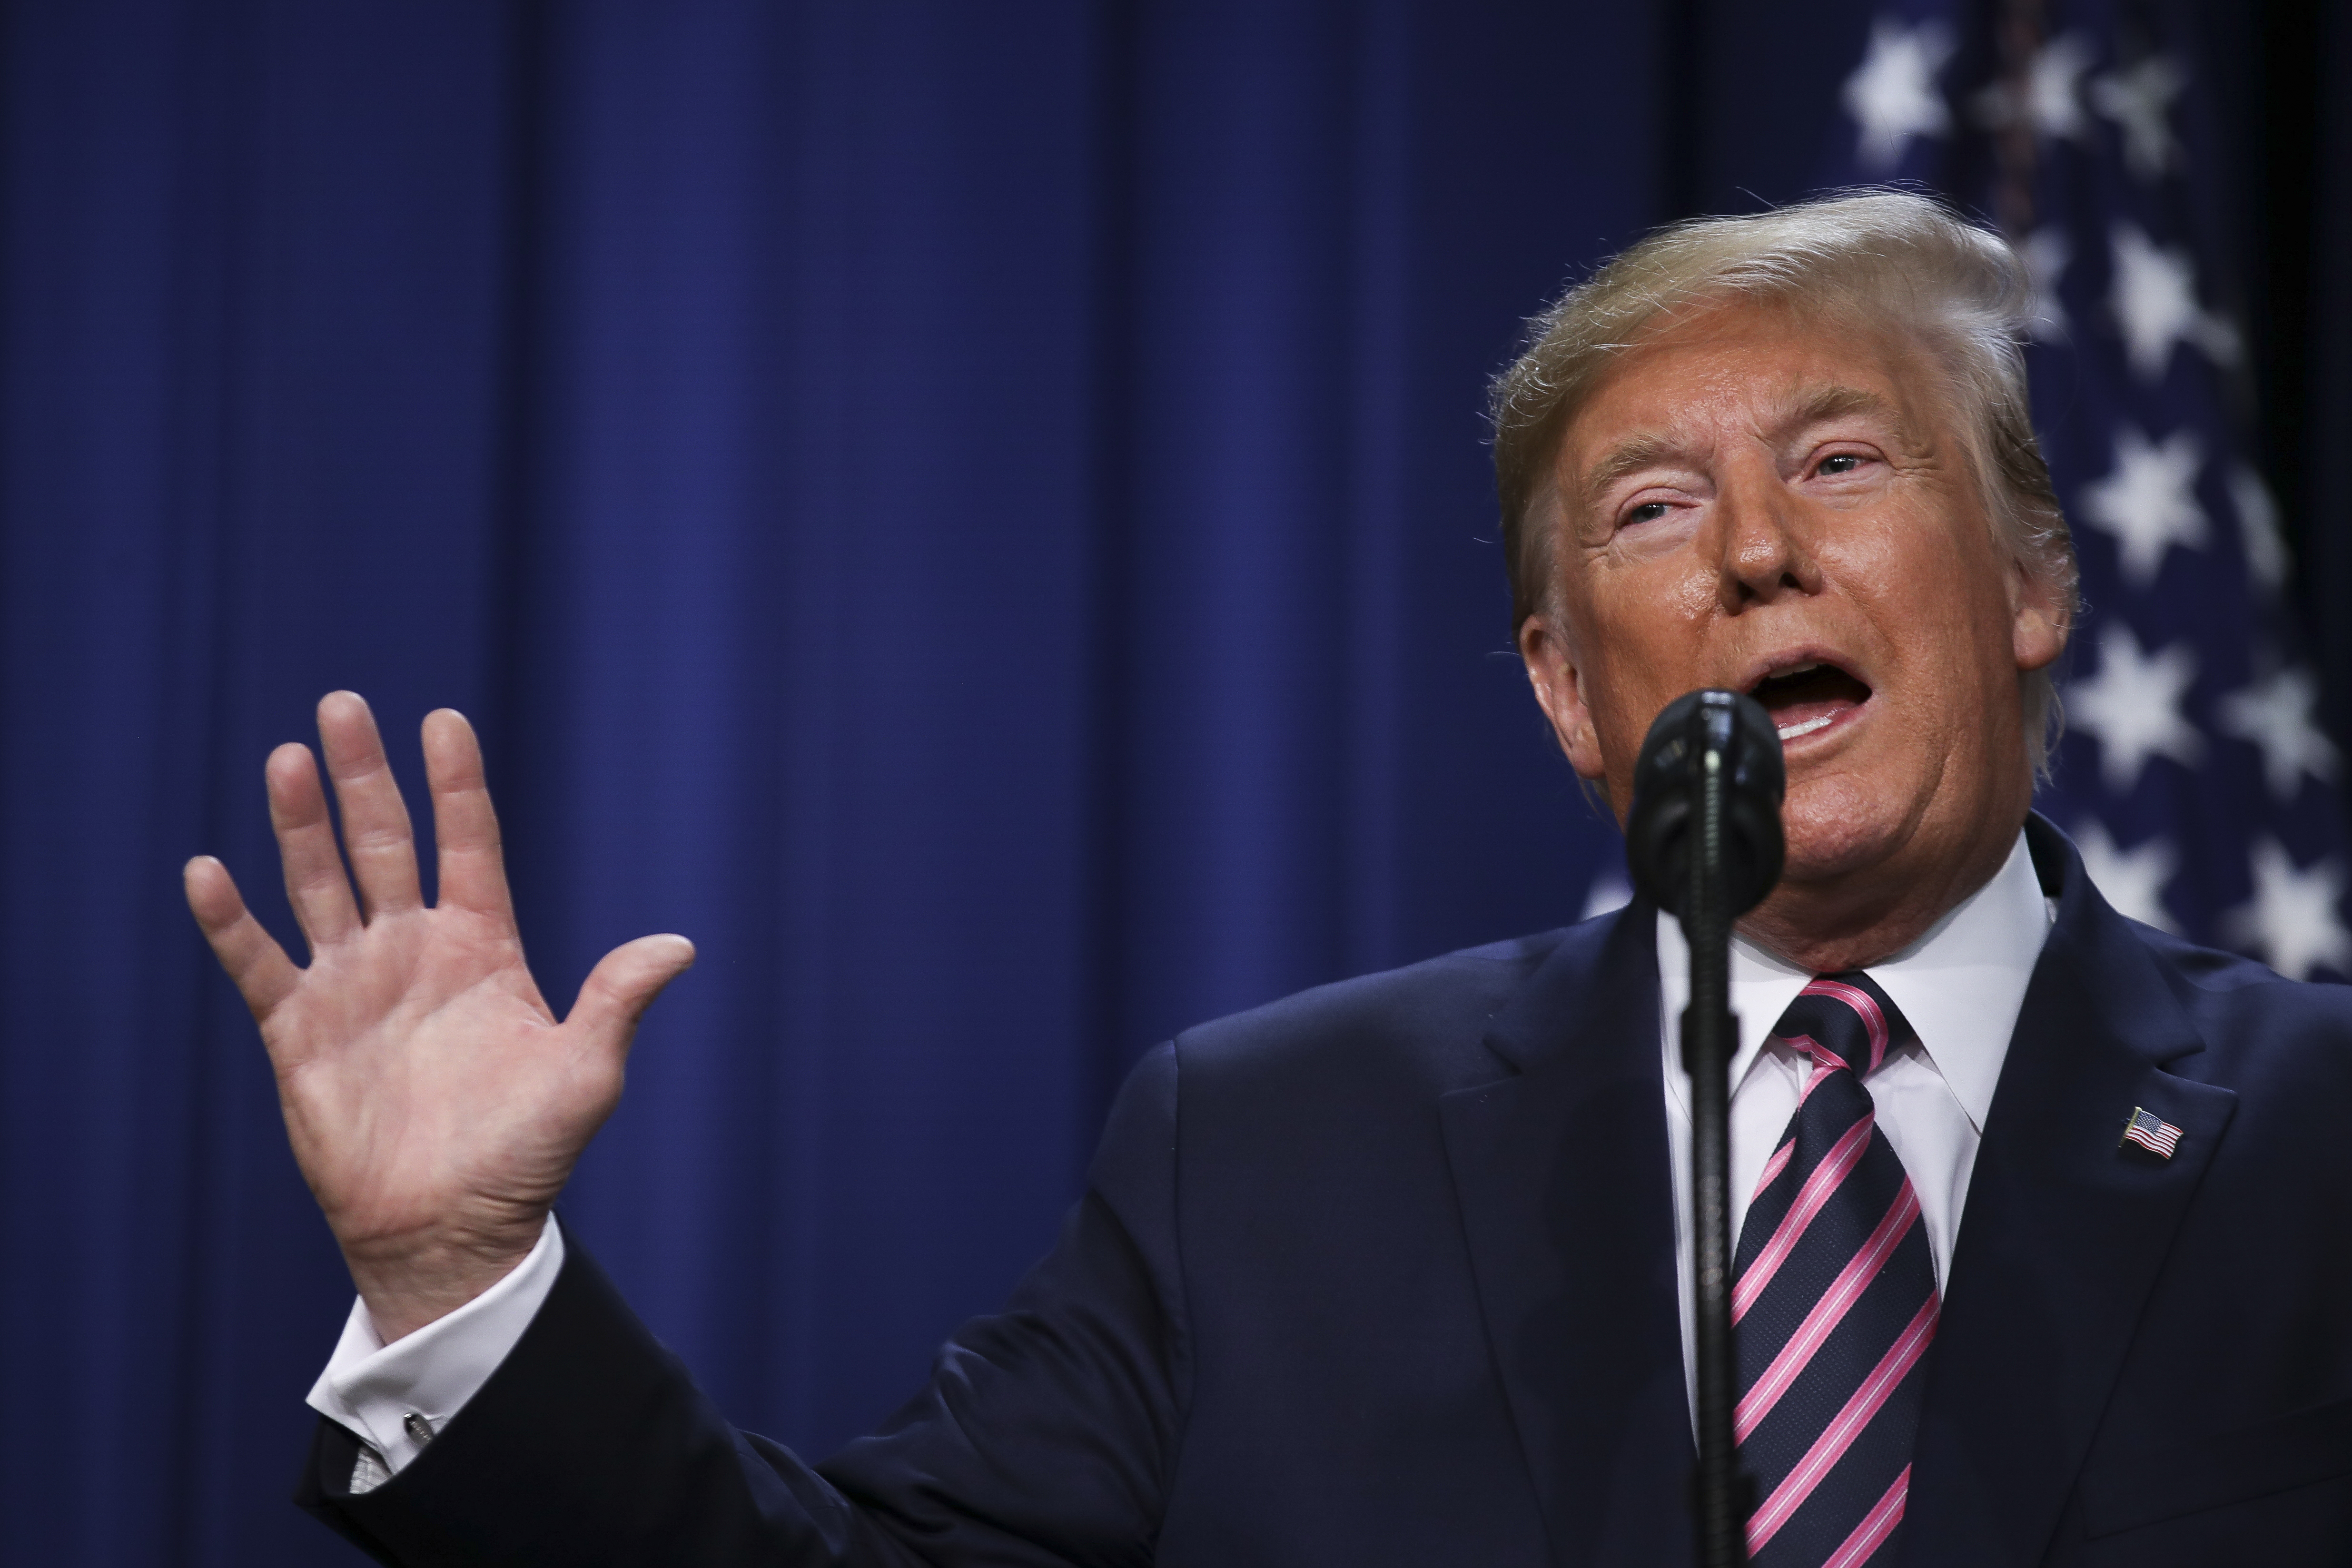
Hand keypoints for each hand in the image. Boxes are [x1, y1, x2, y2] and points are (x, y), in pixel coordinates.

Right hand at [185, 693, 693, 1340]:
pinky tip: (208, 871)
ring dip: (301, 825)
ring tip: (286, 759)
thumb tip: (680, 946)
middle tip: (342, 706)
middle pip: (382, 843)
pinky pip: (259, 964)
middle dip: (363, 777)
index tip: (443, 720)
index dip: (456, 785)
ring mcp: (353, 986)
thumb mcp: (586, 1072)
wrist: (454, 1227)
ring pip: (319, 884)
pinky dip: (231, 921)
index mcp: (483, 948)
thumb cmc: (526, 1153)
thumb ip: (618, 1001)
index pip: (467, 844)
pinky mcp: (300, 1031)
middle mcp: (413, 952)